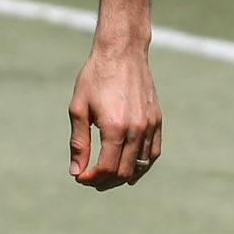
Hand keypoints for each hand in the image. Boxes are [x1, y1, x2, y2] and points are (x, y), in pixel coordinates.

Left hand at [68, 44, 160, 189]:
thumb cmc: (95, 77)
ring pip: (140, 166)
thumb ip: (79, 142)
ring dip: (122, 176)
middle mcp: (136, 129)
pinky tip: (128, 169)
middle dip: (104, 181)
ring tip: (106, 177)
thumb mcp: (78, 108)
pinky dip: (141, 165)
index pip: (106, 168)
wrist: (122, 52)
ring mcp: (150, 125)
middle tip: (90, 179)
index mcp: (114, 127)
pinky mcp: (157, 120)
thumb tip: (76, 171)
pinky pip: (153, 152)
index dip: (91, 178)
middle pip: (123, 172)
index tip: (80, 176)